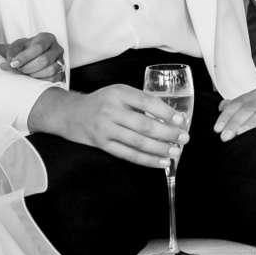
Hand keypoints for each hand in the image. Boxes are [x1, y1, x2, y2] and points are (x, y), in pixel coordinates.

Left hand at [0, 32, 65, 81]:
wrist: (29, 57)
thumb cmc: (23, 50)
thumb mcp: (15, 47)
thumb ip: (10, 54)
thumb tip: (6, 65)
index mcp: (46, 38)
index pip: (38, 47)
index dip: (25, 57)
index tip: (13, 63)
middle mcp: (57, 48)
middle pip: (45, 60)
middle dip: (29, 67)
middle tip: (19, 69)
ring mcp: (61, 60)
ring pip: (51, 70)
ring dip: (35, 74)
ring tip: (26, 73)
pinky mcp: (62, 72)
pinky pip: (55, 79)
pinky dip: (42, 80)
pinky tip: (33, 79)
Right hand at [34, 84, 186, 168]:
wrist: (71, 113)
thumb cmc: (101, 102)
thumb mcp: (118, 92)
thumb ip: (140, 101)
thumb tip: (171, 117)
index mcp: (118, 93)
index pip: (147, 102)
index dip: (166, 112)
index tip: (181, 120)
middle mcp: (111, 110)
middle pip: (144, 125)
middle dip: (168, 133)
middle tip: (184, 138)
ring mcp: (106, 129)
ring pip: (138, 142)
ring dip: (160, 149)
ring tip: (175, 152)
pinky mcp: (103, 145)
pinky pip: (129, 155)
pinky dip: (147, 160)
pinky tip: (161, 162)